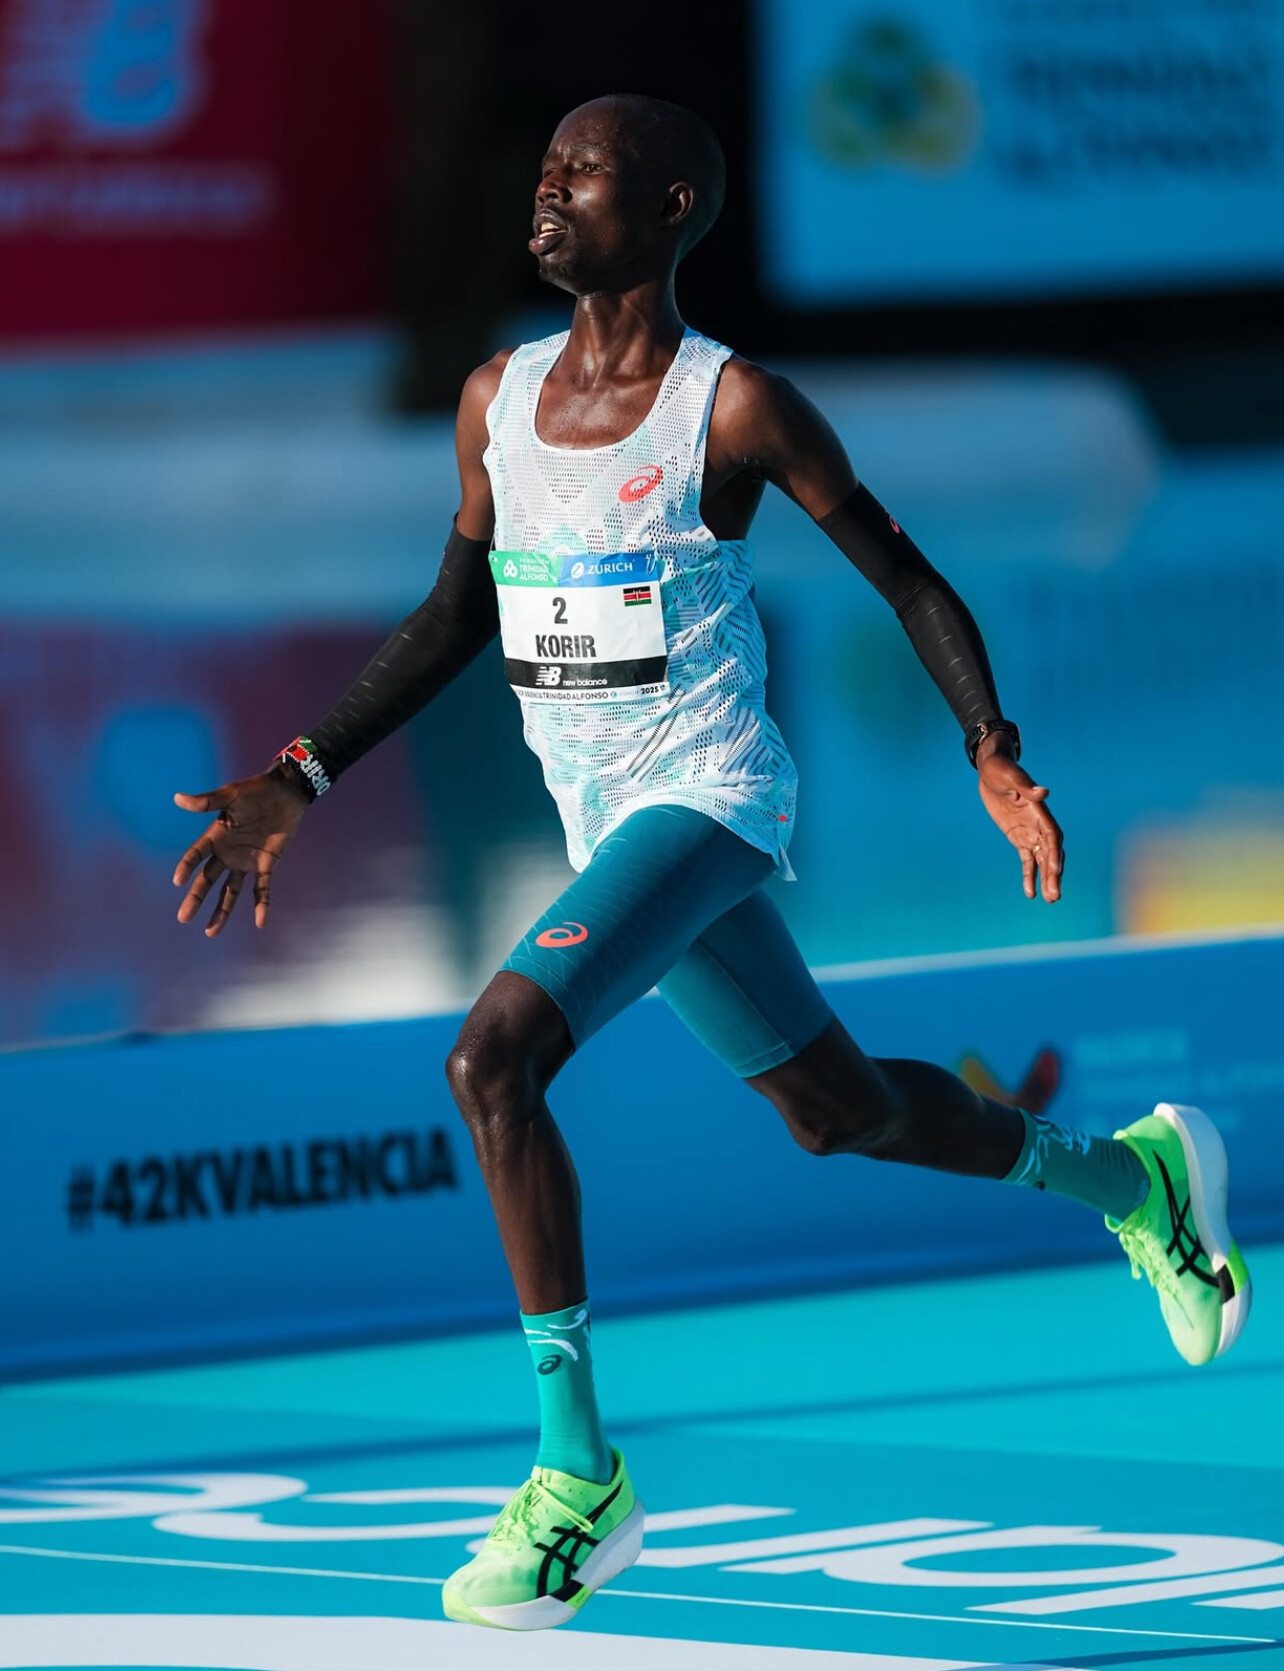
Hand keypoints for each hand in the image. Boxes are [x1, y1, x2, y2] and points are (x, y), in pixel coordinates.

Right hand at [172, 769, 309, 935]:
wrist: (287, 792)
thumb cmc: (256, 790)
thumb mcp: (231, 795)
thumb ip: (207, 801)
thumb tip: (178, 799)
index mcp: (215, 836)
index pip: (195, 855)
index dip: (186, 867)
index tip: (178, 881)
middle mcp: (227, 853)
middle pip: (208, 880)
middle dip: (196, 898)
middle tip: (183, 918)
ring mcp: (246, 861)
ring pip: (231, 891)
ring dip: (222, 911)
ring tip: (211, 932)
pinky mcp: (267, 865)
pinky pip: (263, 889)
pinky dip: (261, 905)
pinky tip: (260, 922)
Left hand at [977, 750, 1063, 902]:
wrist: (991, 770)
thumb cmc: (1001, 769)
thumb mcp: (1011, 776)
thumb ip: (1026, 786)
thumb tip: (1044, 792)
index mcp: (1040, 811)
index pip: (1052, 835)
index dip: (1055, 853)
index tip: (1055, 870)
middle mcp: (1039, 824)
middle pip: (1050, 853)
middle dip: (1053, 874)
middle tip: (1054, 896)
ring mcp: (1030, 833)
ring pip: (1041, 860)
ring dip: (1046, 879)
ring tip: (1050, 899)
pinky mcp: (1019, 838)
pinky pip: (1026, 861)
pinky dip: (1029, 876)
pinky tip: (1030, 894)